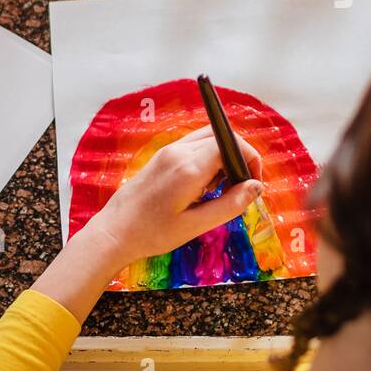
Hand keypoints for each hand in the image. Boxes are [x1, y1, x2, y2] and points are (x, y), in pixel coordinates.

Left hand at [81, 125, 264, 269]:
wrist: (114, 232)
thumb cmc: (153, 233)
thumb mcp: (196, 225)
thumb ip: (230, 204)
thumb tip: (256, 187)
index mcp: (189, 167)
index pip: (230, 144)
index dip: (249, 158)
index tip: (253, 183)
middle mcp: (178, 152)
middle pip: (221, 137)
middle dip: (238, 157)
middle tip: (239, 189)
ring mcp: (168, 151)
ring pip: (207, 139)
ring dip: (223, 157)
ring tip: (219, 190)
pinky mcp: (162, 156)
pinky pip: (193, 146)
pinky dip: (207, 159)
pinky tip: (202, 186)